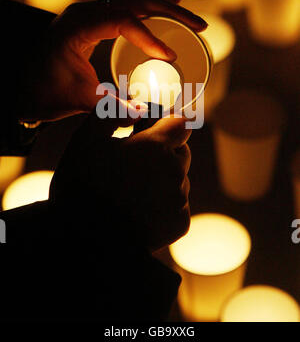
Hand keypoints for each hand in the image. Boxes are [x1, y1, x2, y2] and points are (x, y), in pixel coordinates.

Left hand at [17, 0, 206, 121]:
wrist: (25, 90)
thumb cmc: (48, 94)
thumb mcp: (84, 101)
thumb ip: (117, 107)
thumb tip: (150, 115)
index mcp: (76, 27)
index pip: (121, 20)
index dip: (149, 37)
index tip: (169, 56)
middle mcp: (82, 13)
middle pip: (132, 1)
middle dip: (168, 11)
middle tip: (197, 22)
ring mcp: (86, 13)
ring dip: (159, 2)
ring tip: (185, 7)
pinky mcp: (90, 19)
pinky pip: (121, 4)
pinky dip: (144, 4)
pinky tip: (160, 6)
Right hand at [50, 111, 191, 251]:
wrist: (84, 240)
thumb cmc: (83, 187)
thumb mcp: (86, 140)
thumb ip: (112, 112)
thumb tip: (134, 106)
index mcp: (156, 147)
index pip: (179, 123)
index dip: (165, 124)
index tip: (148, 132)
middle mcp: (175, 171)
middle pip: (181, 151)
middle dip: (164, 152)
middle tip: (135, 163)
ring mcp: (179, 199)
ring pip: (179, 179)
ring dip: (162, 179)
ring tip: (132, 191)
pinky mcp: (179, 223)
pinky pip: (178, 205)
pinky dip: (163, 204)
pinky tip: (139, 210)